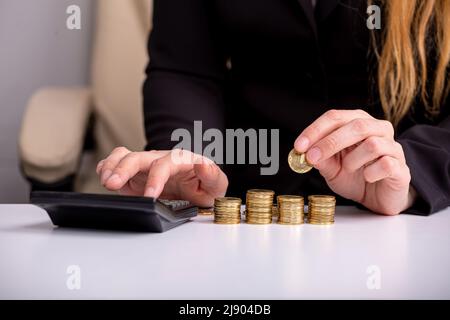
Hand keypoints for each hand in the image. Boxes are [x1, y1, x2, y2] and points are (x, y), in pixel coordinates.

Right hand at [96, 147, 227, 206]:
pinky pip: (116, 162)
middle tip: (112, 185)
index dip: (155, 179)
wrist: (196, 190)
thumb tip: (203, 165)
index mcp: (180, 160)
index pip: (164, 164)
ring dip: (112, 166)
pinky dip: (107, 167)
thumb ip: (212, 176)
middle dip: (123, 170)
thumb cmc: (205, 187)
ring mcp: (146, 163)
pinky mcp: (134, 172)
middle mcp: (160, 158)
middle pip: (138, 157)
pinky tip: (104, 177)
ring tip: (105, 182)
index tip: (149, 196)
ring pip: (124, 155)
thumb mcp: (216, 185)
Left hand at [295, 109, 414, 214]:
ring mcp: (393, 147)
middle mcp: (378, 129)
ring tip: (348, 169)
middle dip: (330, 142)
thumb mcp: (331, 168)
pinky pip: (386, 164)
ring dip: (353, 160)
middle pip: (356, 125)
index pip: (336, 117)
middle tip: (312, 157)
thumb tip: (305, 152)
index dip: (315, 130)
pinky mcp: (401, 167)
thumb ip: (320, 159)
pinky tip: (367, 178)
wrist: (377, 198)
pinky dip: (371, 173)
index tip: (299, 146)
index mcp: (359, 123)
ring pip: (373, 144)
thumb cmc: (354, 177)